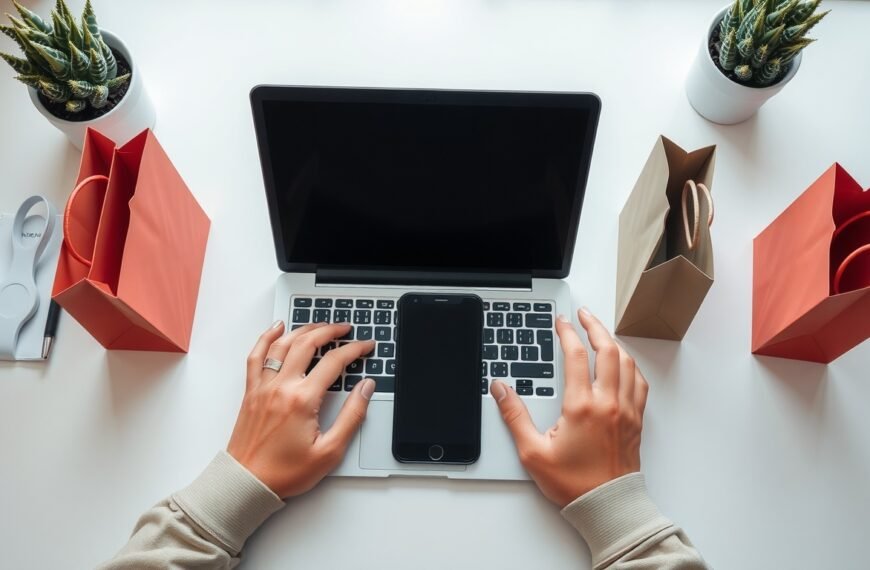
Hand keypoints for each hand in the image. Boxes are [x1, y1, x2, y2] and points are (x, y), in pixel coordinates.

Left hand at [227, 321, 375, 497]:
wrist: (247, 483)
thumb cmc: (285, 472)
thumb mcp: (330, 451)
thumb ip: (351, 416)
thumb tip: (365, 388)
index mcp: (302, 400)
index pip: (334, 362)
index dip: (354, 349)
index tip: (365, 345)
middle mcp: (281, 387)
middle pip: (308, 343)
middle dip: (330, 330)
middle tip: (345, 328)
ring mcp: (263, 387)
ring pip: (283, 344)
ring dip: (304, 329)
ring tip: (319, 325)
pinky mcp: (251, 392)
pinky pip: (256, 355)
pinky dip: (266, 337)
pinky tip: (276, 328)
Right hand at [492, 308, 647, 506]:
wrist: (607, 507)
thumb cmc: (573, 483)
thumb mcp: (533, 451)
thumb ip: (514, 416)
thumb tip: (500, 389)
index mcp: (582, 407)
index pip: (576, 356)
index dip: (567, 333)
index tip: (561, 322)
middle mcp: (608, 403)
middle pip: (607, 350)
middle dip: (594, 326)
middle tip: (583, 315)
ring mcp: (626, 410)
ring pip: (627, 363)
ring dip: (613, 342)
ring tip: (601, 333)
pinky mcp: (636, 421)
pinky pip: (639, 383)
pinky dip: (630, 366)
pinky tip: (623, 364)